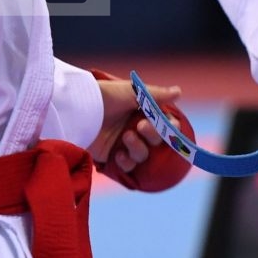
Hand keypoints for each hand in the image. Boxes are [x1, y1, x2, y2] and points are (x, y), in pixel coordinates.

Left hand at [91, 75, 193, 191]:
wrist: (78, 111)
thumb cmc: (106, 97)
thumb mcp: (133, 92)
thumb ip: (156, 95)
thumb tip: (179, 91)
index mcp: (142, 111)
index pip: (165, 123)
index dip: (169, 126)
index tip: (167, 123)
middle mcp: (135, 127)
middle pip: (158, 140)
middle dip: (153, 134)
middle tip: (140, 126)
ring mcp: (124, 143)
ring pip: (144, 154)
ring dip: (138, 147)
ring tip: (126, 138)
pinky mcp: (111, 156)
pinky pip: (128, 166)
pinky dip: (126, 161)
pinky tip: (117, 153)